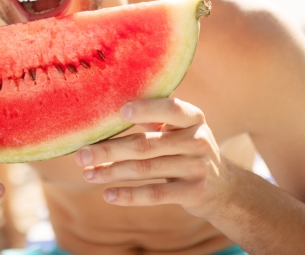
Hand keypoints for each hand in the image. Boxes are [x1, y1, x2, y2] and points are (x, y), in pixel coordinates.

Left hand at [75, 98, 230, 218]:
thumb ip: (155, 117)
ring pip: (145, 170)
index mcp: (193, 118)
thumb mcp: (181, 129)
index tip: (120, 111)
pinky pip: (155, 194)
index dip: (147, 109)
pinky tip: (108, 194)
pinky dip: (129, 195)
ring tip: (87, 173)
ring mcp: (197, 168)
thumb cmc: (187, 148)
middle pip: (146, 145)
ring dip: (111, 172)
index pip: (171, 109)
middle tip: (81, 154)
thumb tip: (108, 108)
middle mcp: (198, 140)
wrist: (223, 188)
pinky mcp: (193, 193)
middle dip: (109, 150)